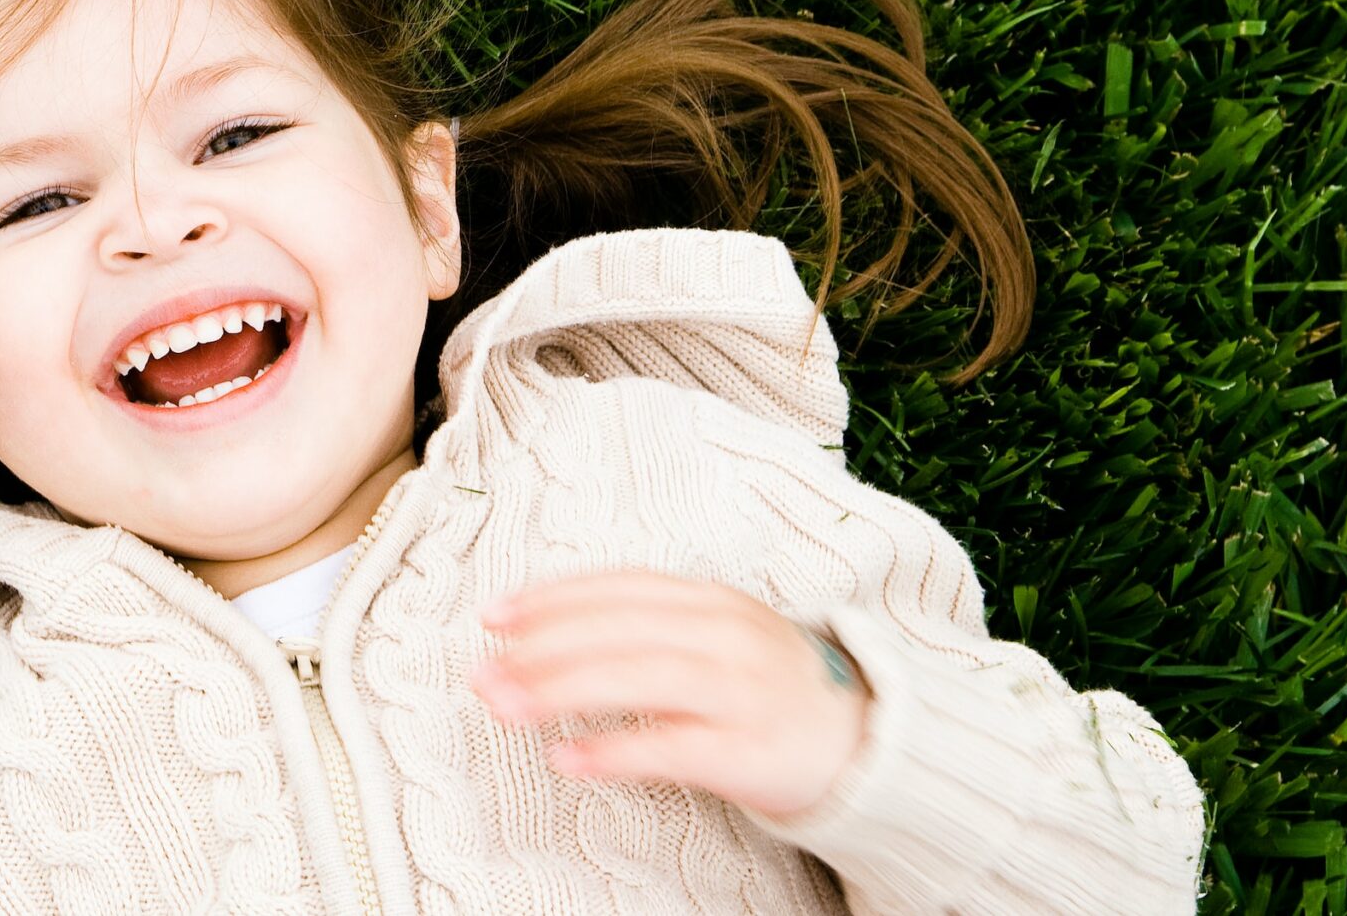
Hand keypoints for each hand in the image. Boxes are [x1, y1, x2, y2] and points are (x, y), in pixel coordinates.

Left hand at [471, 572, 871, 817]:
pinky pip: (670, 747)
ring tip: (504, 706)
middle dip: (540, 647)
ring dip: (559, 691)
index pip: (617, 587)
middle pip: (617, 629)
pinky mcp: (749, 750)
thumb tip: (547, 635)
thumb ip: (647, 627)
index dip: (551, 598)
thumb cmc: (767, 687)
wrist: (864, 741)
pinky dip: (612, 751)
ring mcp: (740, 690)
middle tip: (482, 669)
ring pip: (637, 678)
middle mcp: (724, 634)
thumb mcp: (715, 634)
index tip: (493, 616)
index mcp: (709, 599)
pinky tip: (565, 759)